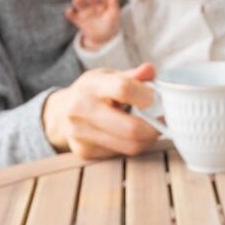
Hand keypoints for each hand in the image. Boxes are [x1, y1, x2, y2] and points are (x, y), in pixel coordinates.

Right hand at [43, 64, 159, 158]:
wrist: (61, 112)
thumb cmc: (92, 91)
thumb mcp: (108, 76)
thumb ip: (131, 76)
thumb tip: (150, 71)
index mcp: (90, 86)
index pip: (123, 89)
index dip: (146, 96)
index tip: (156, 99)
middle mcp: (81, 110)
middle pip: (130, 128)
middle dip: (154, 127)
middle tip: (163, 121)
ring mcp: (81, 134)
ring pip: (129, 146)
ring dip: (148, 139)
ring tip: (150, 128)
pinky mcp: (85, 152)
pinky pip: (121, 154)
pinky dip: (133, 145)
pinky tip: (131, 136)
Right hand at [65, 0, 120, 50]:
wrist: (102, 38)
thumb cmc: (110, 25)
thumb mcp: (114, 18)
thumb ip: (114, 8)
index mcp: (104, 2)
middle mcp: (93, 4)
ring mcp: (85, 11)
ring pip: (80, 3)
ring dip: (78, 0)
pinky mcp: (78, 20)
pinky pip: (72, 15)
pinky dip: (69, 13)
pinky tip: (69, 11)